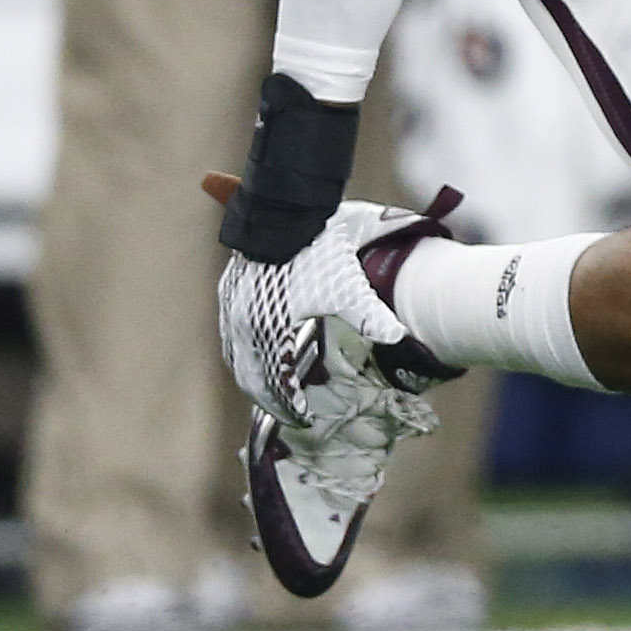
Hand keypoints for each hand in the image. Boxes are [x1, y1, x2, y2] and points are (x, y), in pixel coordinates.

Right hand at [204, 172, 412, 426]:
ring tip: (274, 395)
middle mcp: (245, 323)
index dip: (289, 405)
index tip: (304, 419)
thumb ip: (371, 314)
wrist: (287, 210)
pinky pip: (231, 338)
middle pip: (250, 377)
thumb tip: (399, 337)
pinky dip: (243, 357)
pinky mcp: (230, 293)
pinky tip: (257, 361)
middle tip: (292, 415)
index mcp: (271, 328)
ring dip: (254, 380)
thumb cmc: (321, 249)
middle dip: (270, 400)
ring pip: (236, 359)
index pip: (275, 382)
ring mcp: (233, 308)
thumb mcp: (349, 285)